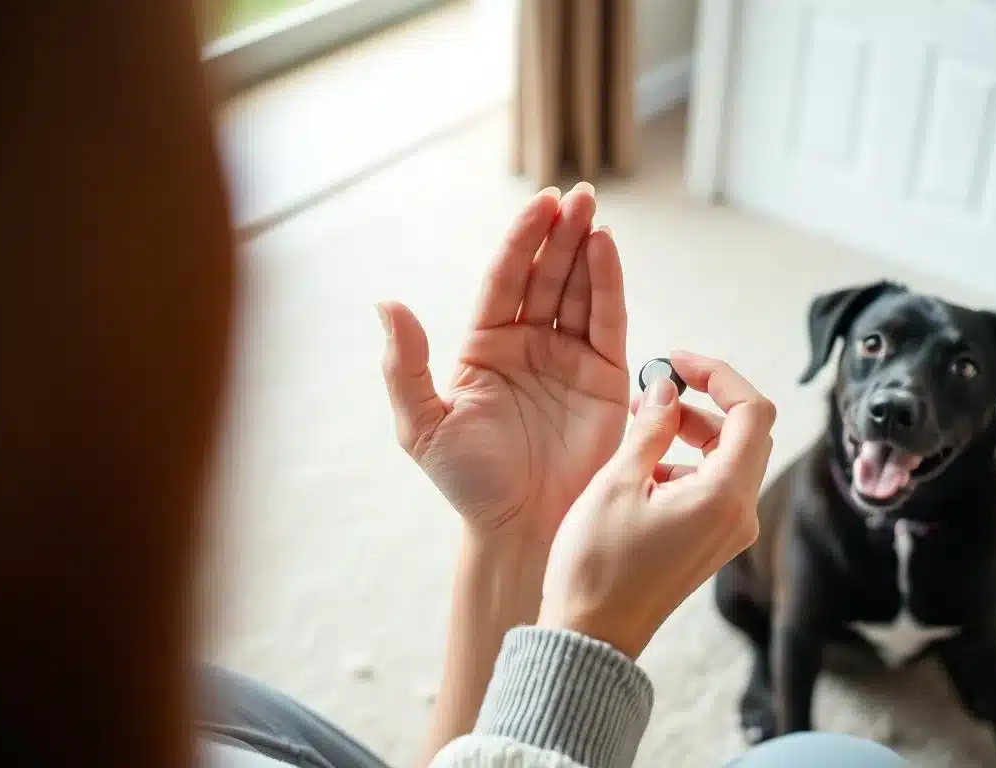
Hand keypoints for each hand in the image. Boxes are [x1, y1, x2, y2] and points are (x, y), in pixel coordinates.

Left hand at [378, 184, 630, 543]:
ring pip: (580, 290)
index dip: (521, 242)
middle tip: (574, 195)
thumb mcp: (421, 425)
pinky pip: (609, 321)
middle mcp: (530, 344)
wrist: (521, 529)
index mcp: (486, 347)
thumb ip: (405, 365)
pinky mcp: (607, 377)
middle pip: (547, 275)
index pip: (505, 280)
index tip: (538, 205)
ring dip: (587, 248)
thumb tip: (386, 304)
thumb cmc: (469, 483)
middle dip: (560, 233)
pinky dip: (609, 284)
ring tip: (591, 210)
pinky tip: (606, 249)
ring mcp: (570, 358)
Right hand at [538, 351, 776, 658]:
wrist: (591, 638)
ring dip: (691, 432)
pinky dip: (685, 463)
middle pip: (745, 433)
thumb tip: (667, 387)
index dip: (719, 375)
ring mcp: (729, 532)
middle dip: (703, 402)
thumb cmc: (597, 566)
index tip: (678, 362)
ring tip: (640, 426)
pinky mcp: (711, 543)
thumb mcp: (616, 484)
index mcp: (724, 496)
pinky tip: (641, 466)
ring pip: (728, 458)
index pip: (752, 411)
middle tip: (654, 390)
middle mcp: (740, 514)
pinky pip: (713, 486)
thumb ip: (650, 429)